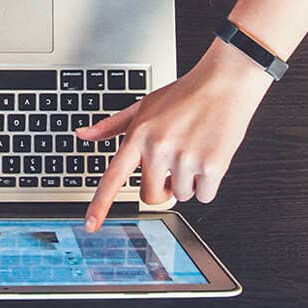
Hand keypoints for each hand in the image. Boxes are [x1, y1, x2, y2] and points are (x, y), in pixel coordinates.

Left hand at [76, 39, 273, 230]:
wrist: (225, 83)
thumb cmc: (184, 94)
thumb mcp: (143, 105)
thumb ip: (112, 125)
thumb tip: (83, 135)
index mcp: (139, 135)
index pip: (114, 177)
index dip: (100, 204)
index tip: (91, 225)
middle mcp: (159, 148)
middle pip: (151, 196)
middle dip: (162, 188)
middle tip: (172, 166)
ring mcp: (185, 158)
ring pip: (180, 196)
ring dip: (188, 182)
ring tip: (194, 151)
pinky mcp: (212, 166)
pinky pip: (204, 196)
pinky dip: (208, 184)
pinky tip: (209, 156)